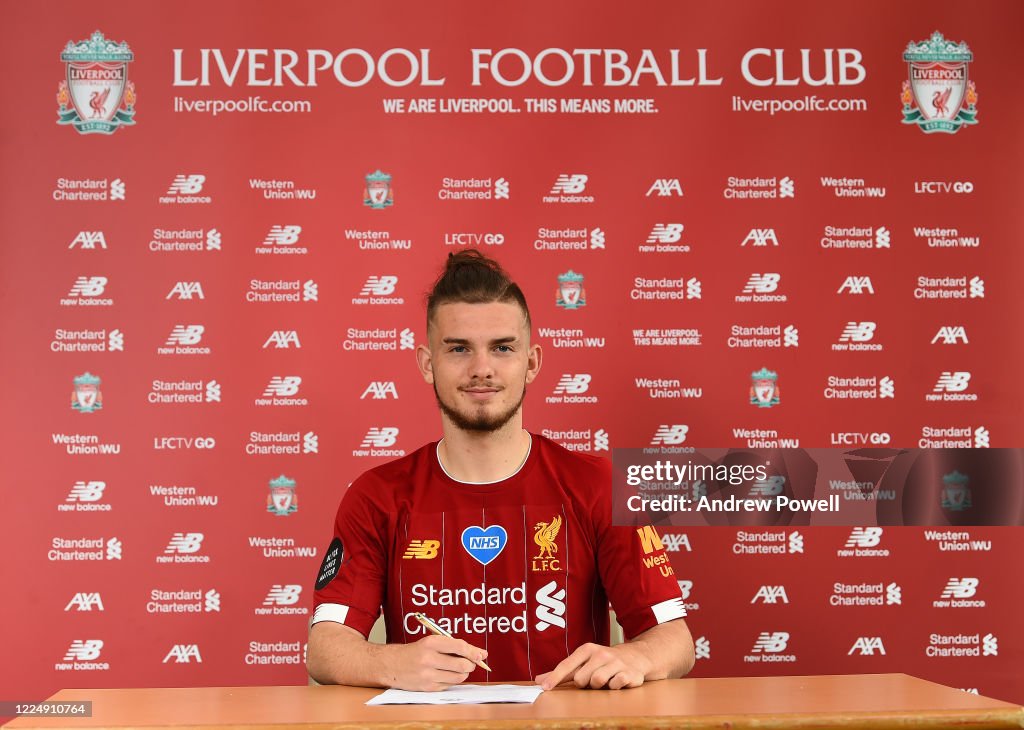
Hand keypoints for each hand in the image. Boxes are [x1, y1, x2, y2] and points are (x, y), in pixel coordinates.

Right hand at [385, 635, 487, 691]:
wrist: (391, 664)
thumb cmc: (415, 651)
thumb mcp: (431, 641)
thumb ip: (453, 646)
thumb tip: (479, 654)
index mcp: (431, 643)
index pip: (459, 647)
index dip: (474, 652)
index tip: (482, 654)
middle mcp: (429, 659)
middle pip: (462, 665)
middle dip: (471, 664)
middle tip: (471, 663)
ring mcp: (428, 675)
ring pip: (458, 677)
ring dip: (463, 674)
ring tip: (459, 668)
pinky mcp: (427, 687)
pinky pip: (449, 685)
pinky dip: (452, 680)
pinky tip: (446, 674)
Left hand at [536, 642, 652, 689]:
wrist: (636, 656)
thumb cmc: (604, 661)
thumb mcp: (584, 661)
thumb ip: (563, 672)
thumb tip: (538, 679)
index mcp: (587, 649)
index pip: (566, 665)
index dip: (554, 677)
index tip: (544, 687)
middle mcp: (600, 654)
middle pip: (581, 679)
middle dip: (585, 683)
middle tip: (593, 679)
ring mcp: (615, 662)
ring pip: (597, 682)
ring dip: (599, 686)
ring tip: (605, 680)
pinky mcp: (628, 673)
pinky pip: (615, 686)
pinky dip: (614, 687)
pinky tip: (617, 681)